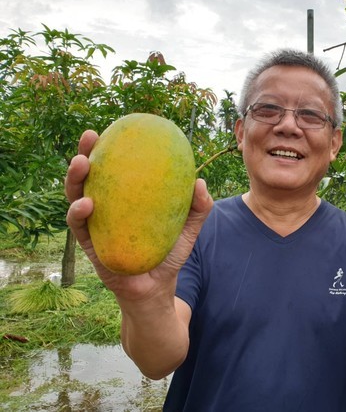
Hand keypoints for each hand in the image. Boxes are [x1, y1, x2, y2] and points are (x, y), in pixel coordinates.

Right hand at [65, 130, 213, 301]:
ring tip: (82, 164)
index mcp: (126, 200)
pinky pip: (79, 227)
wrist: (157, 288)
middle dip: (85, 153)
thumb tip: (200, 181)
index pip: (116, 169)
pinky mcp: (89, 245)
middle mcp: (106, 208)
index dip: (112, 148)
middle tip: (89, 137)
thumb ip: (198, 207)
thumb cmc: (169, 254)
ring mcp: (95, 225)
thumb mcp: (189, 229)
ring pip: (76, 196)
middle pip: (90, 176)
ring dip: (75, 178)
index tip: (114, 127)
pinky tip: (86, 204)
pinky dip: (79, 213)